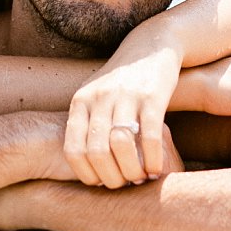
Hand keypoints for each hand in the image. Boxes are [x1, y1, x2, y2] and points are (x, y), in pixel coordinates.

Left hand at [64, 23, 183, 187]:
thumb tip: (86, 171)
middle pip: (96, 152)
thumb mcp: (95, 97)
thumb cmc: (121, 81)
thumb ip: (87, 127)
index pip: (74, 149)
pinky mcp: (151, 96)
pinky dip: (152, 159)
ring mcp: (125, 95)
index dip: (86, 175)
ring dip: (132, 171)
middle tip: (124, 185)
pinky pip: (149, 135)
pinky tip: (156, 169)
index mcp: (81, 100)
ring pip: (121, 145)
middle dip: (111, 178)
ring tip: (140, 179)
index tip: (101, 184)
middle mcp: (99, 97)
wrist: (151, 45)